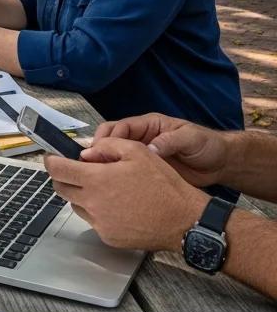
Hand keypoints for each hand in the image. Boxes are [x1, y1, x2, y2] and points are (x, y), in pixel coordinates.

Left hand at [44, 137, 207, 251]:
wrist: (185, 221)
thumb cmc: (164, 185)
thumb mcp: (137, 151)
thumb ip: (106, 147)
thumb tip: (86, 154)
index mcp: (96, 180)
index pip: (57, 170)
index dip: (51, 160)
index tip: (51, 157)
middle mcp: (93, 204)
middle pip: (61, 188)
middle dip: (63, 177)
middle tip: (76, 169)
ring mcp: (100, 224)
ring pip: (76, 205)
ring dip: (80, 194)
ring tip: (103, 187)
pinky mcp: (109, 238)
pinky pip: (93, 221)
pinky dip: (96, 211)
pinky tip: (115, 204)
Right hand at [87, 114, 229, 188]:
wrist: (221, 165)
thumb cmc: (207, 145)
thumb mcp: (190, 138)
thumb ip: (170, 141)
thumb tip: (150, 149)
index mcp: (149, 125)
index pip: (121, 127)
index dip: (108, 138)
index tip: (98, 150)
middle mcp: (142, 138)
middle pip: (112, 140)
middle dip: (99, 149)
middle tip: (90, 165)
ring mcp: (143, 155)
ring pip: (117, 156)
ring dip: (105, 164)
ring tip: (96, 176)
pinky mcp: (147, 171)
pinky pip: (128, 171)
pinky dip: (118, 176)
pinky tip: (112, 186)